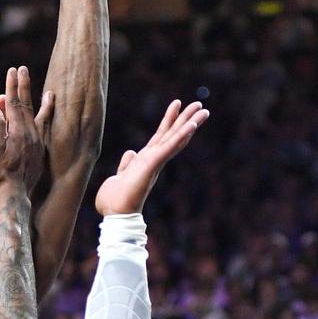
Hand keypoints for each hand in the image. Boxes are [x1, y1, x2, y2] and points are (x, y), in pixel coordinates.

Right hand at [0, 66, 49, 194]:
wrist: (13, 194)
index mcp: (17, 131)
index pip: (14, 103)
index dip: (12, 86)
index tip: (12, 70)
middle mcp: (30, 134)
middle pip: (26, 105)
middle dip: (24, 86)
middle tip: (23, 69)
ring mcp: (36, 143)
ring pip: (40, 118)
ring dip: (42, 104)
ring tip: (49, 92)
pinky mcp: (39, 152)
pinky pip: (45, 132)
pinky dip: (48, 122)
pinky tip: (50, 119)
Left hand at [95, 99, 206, 216]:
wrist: (115, 214)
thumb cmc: (116, 200)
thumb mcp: (121, 176)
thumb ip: (127, 164)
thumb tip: (131, 153)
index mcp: (147, 160)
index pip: (162, 136)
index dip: (170, 120)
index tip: (178, 105)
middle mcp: (154, 159)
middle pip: (173, 134)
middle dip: (186, 118)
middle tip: (200, 105)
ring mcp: (155, 162)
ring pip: (175, 138)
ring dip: (189, 123)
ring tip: (202, 110)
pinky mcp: (153, 165)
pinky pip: (169, 147)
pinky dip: (180, 136)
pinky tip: (191, 125)